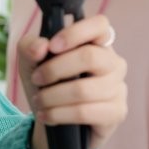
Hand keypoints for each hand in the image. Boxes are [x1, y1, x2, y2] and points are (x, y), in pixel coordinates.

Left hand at [15, 14, 127, 148]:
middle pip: (90, 56)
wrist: (55, 123)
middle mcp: (114, 63)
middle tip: (37, 79)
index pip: (100, 25)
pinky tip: (47, 116)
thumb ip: (30, 47)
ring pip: (83, 89)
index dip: (75, 33)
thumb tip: (41, 48)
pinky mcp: (116, 113)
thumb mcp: (31, 63)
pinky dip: (59, 114)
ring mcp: (118, 88)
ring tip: (39, 101)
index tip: (52, 46)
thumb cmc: (48, 85)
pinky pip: (85, 112)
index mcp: (98, 43)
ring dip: (52, 97)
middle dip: (55, 69)